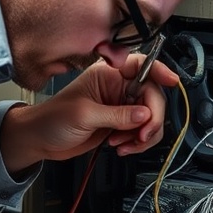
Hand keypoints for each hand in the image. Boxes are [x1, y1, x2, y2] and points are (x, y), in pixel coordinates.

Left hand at [0, 54, 178, 172]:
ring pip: (151, 118)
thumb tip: (144, 114)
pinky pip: (142, 132)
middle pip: (153, 97)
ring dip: (143, 136)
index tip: (172, 82)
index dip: (160, 72)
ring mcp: (121, 107)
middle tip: (141, 135)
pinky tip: (121, 147)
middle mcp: (118, 88)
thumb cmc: (52, 120)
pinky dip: (137, 143)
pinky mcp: (121, 125)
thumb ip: (117, 115)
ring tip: (123, 144)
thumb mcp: (84, 115)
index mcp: (108, 74)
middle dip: (151, 119)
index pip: (142, 66)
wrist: (39, 141)